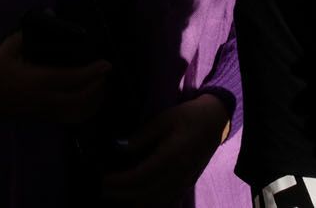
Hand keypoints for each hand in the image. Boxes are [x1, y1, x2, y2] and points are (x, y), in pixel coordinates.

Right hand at [0, 30, 110, 123]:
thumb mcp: (9, 46)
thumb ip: (29, 32)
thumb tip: (50, 13)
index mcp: (35, 80)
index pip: (70, 79)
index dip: (90, 73)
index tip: (105, 64)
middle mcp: (42, 99)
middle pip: (79, 98)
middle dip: (97, 86)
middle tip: (105, 72)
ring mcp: (43, 111)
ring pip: (77, 112)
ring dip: (94, 101)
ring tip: (102, 86)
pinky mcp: (43, 117)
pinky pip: (69, 119)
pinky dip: (85, 112)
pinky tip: (91, 101)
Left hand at [102, 93, 229, 203]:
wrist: (215, 122)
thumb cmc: (188, 116)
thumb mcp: (164, 119)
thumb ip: (142, 136)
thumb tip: (118, 147)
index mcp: (172, 157)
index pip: (139, 177)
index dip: (118, 182)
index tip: (100, 178)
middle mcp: (178, 175)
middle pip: (143, 195)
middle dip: (119, 194)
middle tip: (100, 187)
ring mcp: (183, 184)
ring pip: (153, 203)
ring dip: (130, 201)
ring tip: (113, 192)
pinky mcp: (185, 186)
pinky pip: (163, 202)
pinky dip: (145, 203)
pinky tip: (132, 196)